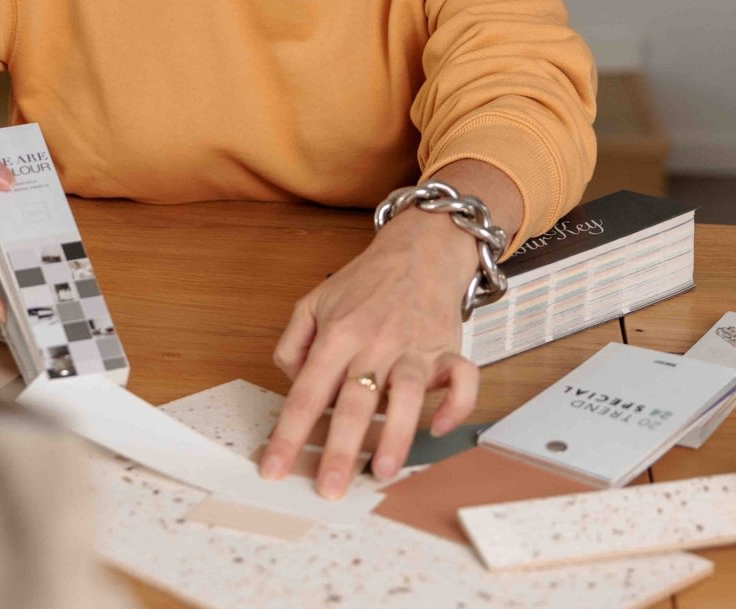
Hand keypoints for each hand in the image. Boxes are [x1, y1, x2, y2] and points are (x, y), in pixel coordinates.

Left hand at [259, 207, 481, 498]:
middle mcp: (375, 343)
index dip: (289, 433)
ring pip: (407, 395)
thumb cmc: (366, 282)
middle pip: (354, 401)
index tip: (274, 467)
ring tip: (383, 472)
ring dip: (397, 435)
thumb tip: (293, 387)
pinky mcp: (448, 348)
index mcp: (337, 334)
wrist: (420, 248)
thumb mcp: (313, 301)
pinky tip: (438, 427)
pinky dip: (455, 405)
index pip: (307, 391)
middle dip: (341, 449)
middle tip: (329, 488)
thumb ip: (292, 343)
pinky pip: (461, 380)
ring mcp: (415, 347)